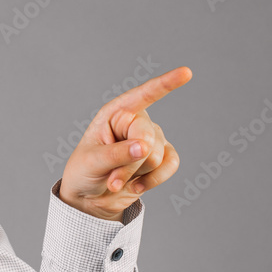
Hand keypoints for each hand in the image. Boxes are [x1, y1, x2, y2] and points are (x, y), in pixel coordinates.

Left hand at [58, 66, 192, 220]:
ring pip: (158, 156)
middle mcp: (135, 122)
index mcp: (115, 113)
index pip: (142, 95)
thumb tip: (144, 147)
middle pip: (148, 139)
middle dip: (131, 164)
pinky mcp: (161, 157)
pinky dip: (154, 180)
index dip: (165, 84)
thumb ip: (117, 154)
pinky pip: (171, 165)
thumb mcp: (93, 162)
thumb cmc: (85, 172)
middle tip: (112, 178)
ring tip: (118, 180)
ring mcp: (151, 138)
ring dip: (137, 175)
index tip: (186, 73)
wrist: (90, 199)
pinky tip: (137, 185)